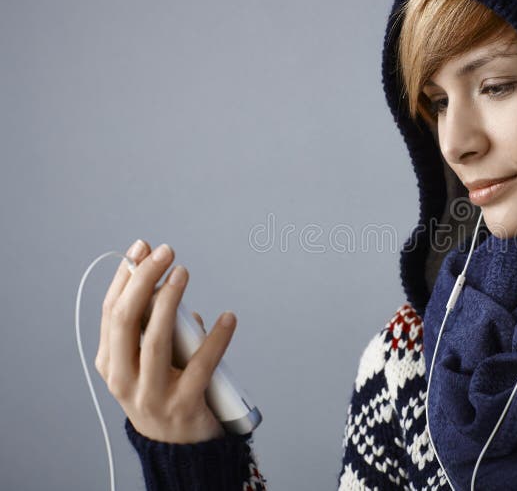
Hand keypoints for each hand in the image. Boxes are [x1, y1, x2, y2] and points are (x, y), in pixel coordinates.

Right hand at [95, 239, 237, 442]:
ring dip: (169, 301)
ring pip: (155, 340)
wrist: (178, 447)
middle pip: (126, 320)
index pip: (110, 312)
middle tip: (165, 252)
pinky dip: (216, 338)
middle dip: (143, 280)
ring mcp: (151, 395)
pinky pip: (201, 365)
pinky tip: (228, 317)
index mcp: (110, 364)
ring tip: (183, 272)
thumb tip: (170, 285)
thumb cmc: (164, 389)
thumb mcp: (149, 360)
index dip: (126, 277)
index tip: (143, 247)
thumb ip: (153, 326)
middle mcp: (123, 380)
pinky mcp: (183, 405)